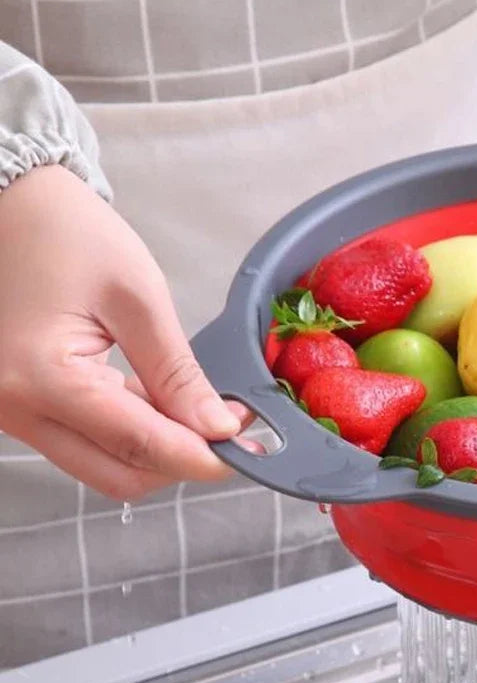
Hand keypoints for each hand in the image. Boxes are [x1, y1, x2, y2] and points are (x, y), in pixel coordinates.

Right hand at [0, 165, 246, 499]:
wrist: (9, 206)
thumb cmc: (66, 235)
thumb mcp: (137, 299)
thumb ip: (178, 373)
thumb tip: (218, 427)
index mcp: (43, 379)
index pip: (140, 447)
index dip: (202, 458)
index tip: (248, 452)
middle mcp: (17, 408)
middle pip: (119, 476)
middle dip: (180, 462)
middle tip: (226, 430)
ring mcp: (13, 412)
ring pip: (102, 465)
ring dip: (157, 448)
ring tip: (198, 408)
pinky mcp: (21, 406)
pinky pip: (85, 441)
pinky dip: (130, 433)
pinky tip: (160, 401)